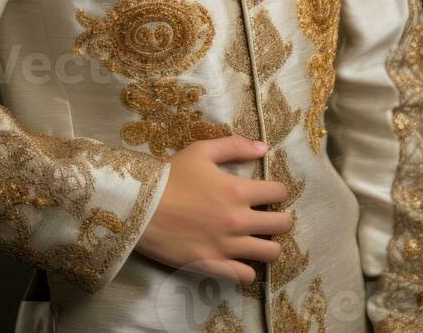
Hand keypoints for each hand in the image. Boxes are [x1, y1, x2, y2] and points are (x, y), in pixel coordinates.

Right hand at [135, 133, 291, 284]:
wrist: (140, 206)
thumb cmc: (171, 176)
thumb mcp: (201, 151)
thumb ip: (234, 146)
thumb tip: (263, 147)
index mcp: (237, 191)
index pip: (278, 193)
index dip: (277, 190)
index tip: (269, 192)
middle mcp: (238, 220)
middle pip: (281, 224)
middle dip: (281, 218)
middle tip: (270, 216)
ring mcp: (227, 246)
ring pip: (270, 253)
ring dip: (270, 245)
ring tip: (259, 239)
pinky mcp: (213, 264)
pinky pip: (245, 275)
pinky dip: (248, 268)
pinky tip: (240, 258)